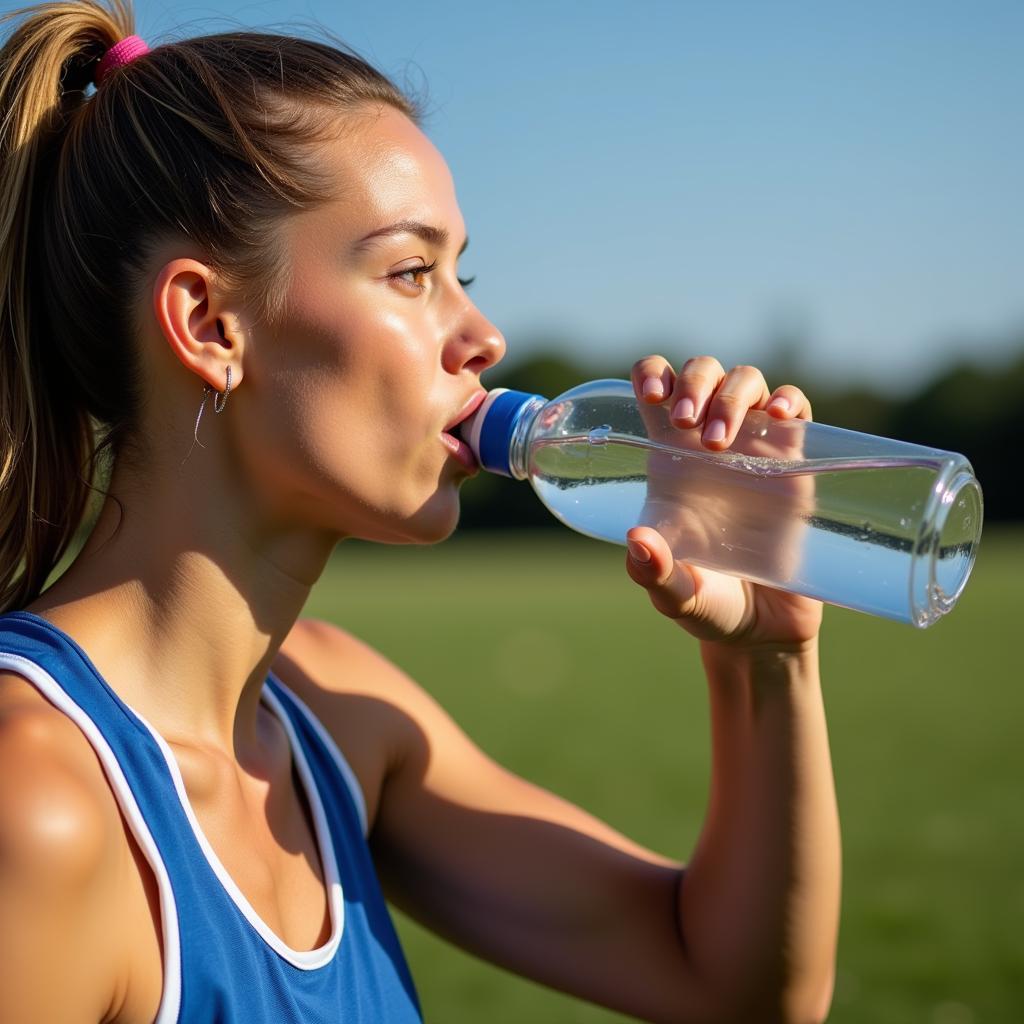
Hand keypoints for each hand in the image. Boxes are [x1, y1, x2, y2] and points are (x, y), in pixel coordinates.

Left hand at [624, 356, 822, 650]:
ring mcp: (755, 448)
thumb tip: (638, 539)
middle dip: (693, 382)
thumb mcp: (673, 594)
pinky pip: (797, 410)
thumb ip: (653, 573)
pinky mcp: (796, 464)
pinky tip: (780, 415)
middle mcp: (709, 444)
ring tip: (719, 440)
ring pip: (746, 382)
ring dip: (731, 395)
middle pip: (703, 373)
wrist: (762, 630)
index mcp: (668, 458)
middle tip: (686, 424)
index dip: (653, 374)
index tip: (653, 394)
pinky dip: (789, 399)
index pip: (657, 388)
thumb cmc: (708, 604)